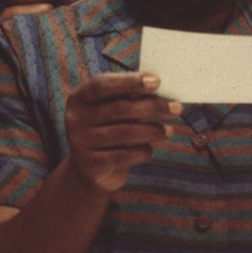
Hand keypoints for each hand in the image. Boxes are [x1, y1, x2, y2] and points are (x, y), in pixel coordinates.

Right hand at [65, 72, 180, 193]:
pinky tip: (150, 149)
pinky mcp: (92, 164)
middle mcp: (75, 118)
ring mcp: (80, 142)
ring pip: (124, 133)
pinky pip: (125, 155)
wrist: (90, 170)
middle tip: (176, 108)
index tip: (157, 81)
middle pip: (119, 109)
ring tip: (168, 130)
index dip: (129, 81)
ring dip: (152, 130)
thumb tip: (158, 87)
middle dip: (152, 107)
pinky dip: (143, 151)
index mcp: (79, 97)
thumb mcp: (111, 110)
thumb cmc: (108, 130)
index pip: (102, 84)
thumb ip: (128, 97)